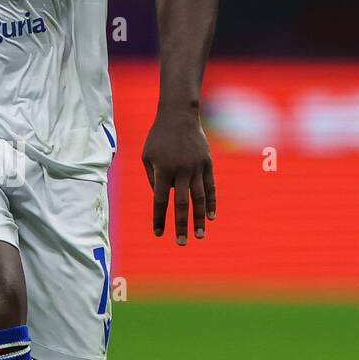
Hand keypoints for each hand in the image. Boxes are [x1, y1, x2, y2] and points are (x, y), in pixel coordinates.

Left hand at [142, 108, 215, 244]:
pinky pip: (210, 187)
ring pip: (199, 198)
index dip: (159, 218)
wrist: (179, 116)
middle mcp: (181, 171)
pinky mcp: (207, 164)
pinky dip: (211, 203)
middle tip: (182, 243)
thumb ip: (153, 179)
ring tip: (200, 235)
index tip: (158, 234)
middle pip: (181, 204)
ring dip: (199, 219)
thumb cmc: (158, 138)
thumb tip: (163, 199)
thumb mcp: (147, 157)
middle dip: (181, 225)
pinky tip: (211, 217)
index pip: (160, 200)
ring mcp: (196, 167)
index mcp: (163, 170)